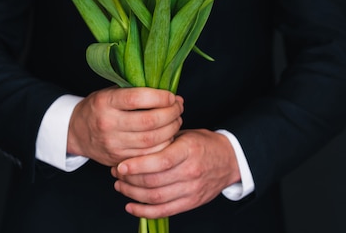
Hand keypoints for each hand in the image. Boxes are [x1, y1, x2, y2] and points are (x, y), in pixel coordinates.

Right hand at [68, 86, 183, 166]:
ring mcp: (112, 144)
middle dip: (171, 114)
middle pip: (149, 122)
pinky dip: (163, 146)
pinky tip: (168, 136)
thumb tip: (169, 94)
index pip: (137, 98)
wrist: (76, 132)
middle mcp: (107, 124)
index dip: (160, 97)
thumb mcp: (109, 92)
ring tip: (176, 120)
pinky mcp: (118, 159)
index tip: (171, 96)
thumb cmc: (98, 108)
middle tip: (179, 107)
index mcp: (105, 102)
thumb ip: (134, 91)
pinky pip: (148, 155)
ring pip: (151, 141)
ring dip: (171, 130)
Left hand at [111, 129, 240, 218]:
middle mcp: (191, 171)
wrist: (230, 160)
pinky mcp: (191, 203)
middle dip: (129, 178)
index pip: (160, 161)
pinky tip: (131, 206)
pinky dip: (144, 212)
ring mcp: (192, 190)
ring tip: (120, 185)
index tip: (121, 164)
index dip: (138, 165)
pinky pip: (164, 211)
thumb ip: (163, 140)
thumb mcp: (185, 134)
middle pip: (154, 181)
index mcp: (188, 150)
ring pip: (156, 197)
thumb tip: (134, 143)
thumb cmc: (203, 144)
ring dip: (132, 193)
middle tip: (116, 172)